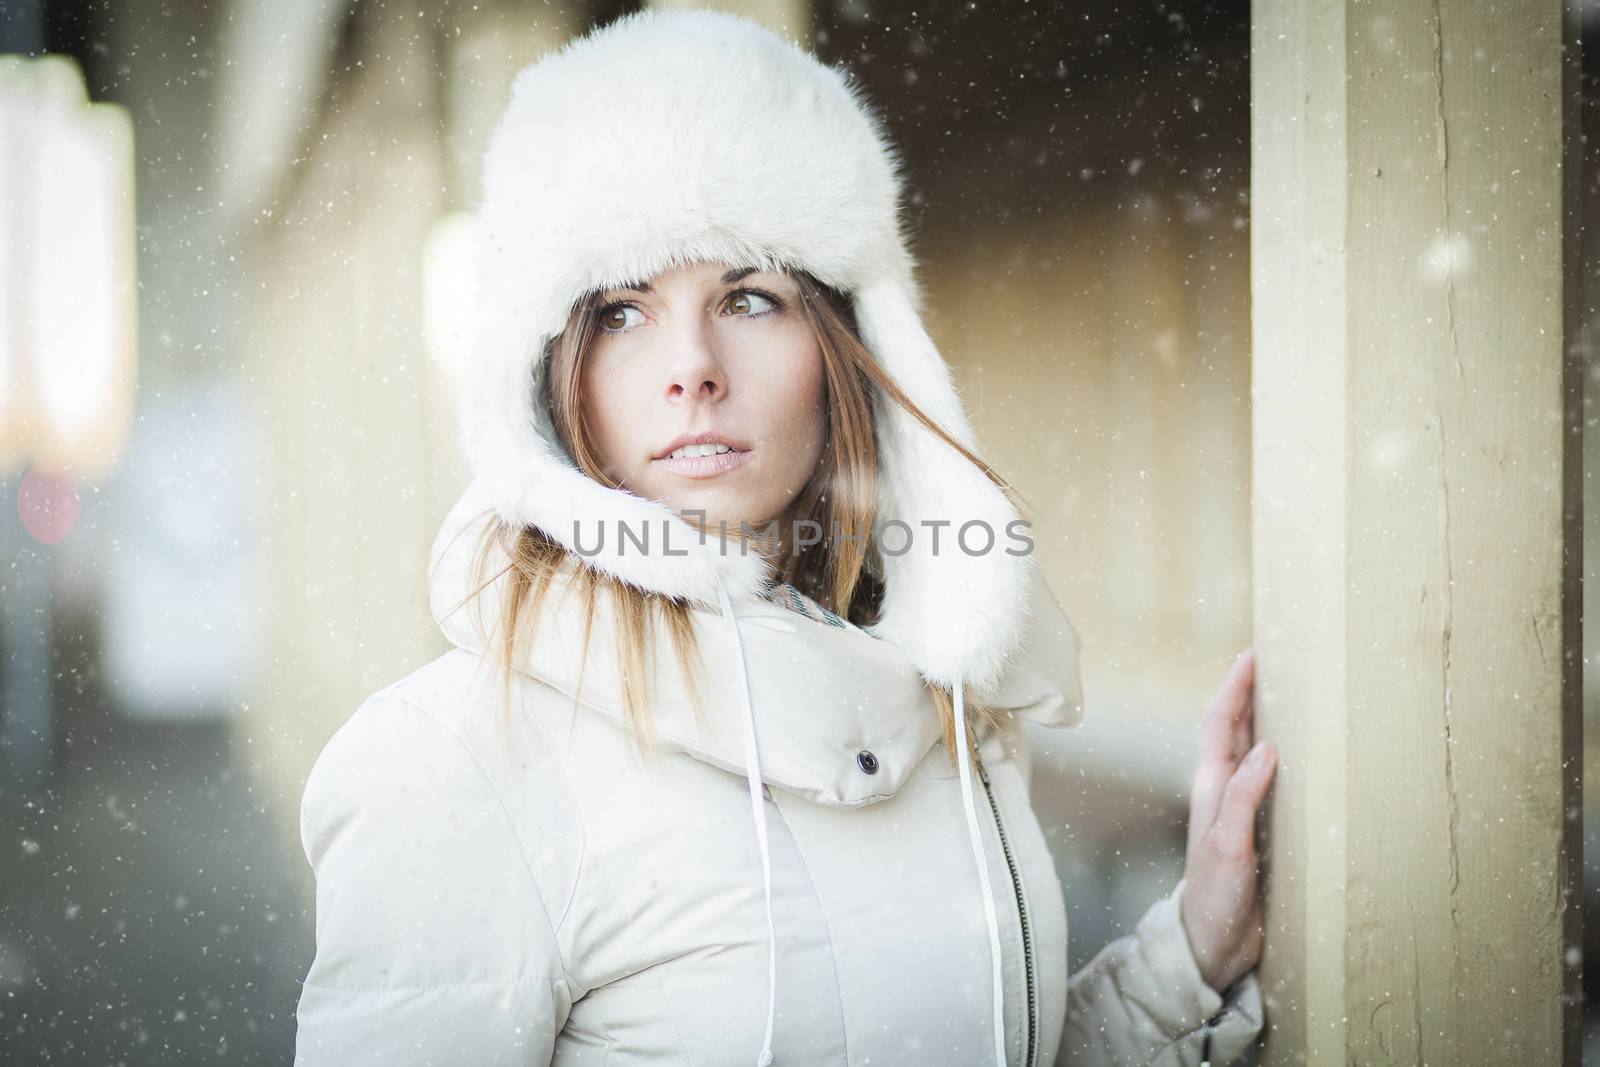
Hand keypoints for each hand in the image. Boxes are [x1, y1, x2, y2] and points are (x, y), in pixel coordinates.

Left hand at [1179, 647, 1275, 995]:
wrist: (1213, 944)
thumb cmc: (1215, 897)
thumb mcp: (1228, 846)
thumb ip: (1242, 798)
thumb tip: (1266, 747)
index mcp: (1210, 787)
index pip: (1220, 723)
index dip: (1235, 687)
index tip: (1253, 654)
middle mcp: (1223, 791)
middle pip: (1236, 729)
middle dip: (1252, 693)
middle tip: (1279, 660)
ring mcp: (1240, 809)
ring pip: (1253, 751)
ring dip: (1268, 721)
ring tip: (1294, 694)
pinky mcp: (1258, 829)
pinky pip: (1272, 781)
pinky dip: (1286, 758)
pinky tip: (1305, 756)